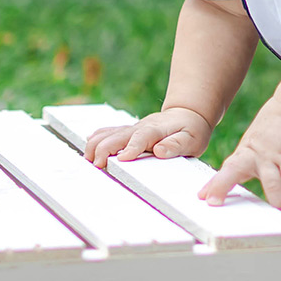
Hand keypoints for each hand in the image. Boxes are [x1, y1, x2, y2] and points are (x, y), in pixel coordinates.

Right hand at [84, 107, 210, 164]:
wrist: (188, 114)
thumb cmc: (191, 129)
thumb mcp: (191, 139)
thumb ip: (176, 145)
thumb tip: (159, 150)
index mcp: (156, 130)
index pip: (141, 138)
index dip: (131, 148)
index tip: (122, 159)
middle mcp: (139, 127)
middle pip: (116, 135)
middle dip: (104, 149)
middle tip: (98, 166)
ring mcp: (131, 128)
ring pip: (107, 133)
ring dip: (95, 146)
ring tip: (89, 162)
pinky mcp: (127, 131)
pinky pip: (106, 132)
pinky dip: (95, 140)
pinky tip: (88, 150)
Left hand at [200, 105, 280, 215]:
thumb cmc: (272, 133)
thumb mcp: (253, 147)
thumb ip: (245, 165)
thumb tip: (232, 185)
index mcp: (244, 155)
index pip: (226, 170)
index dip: (214, 184)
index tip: (202, 197)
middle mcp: (254, 155)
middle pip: (234, 171)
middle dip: (222, 185)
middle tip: (213, 202)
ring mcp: (272, 156)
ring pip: (271, 180)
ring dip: (276, 200)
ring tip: (277, 217)